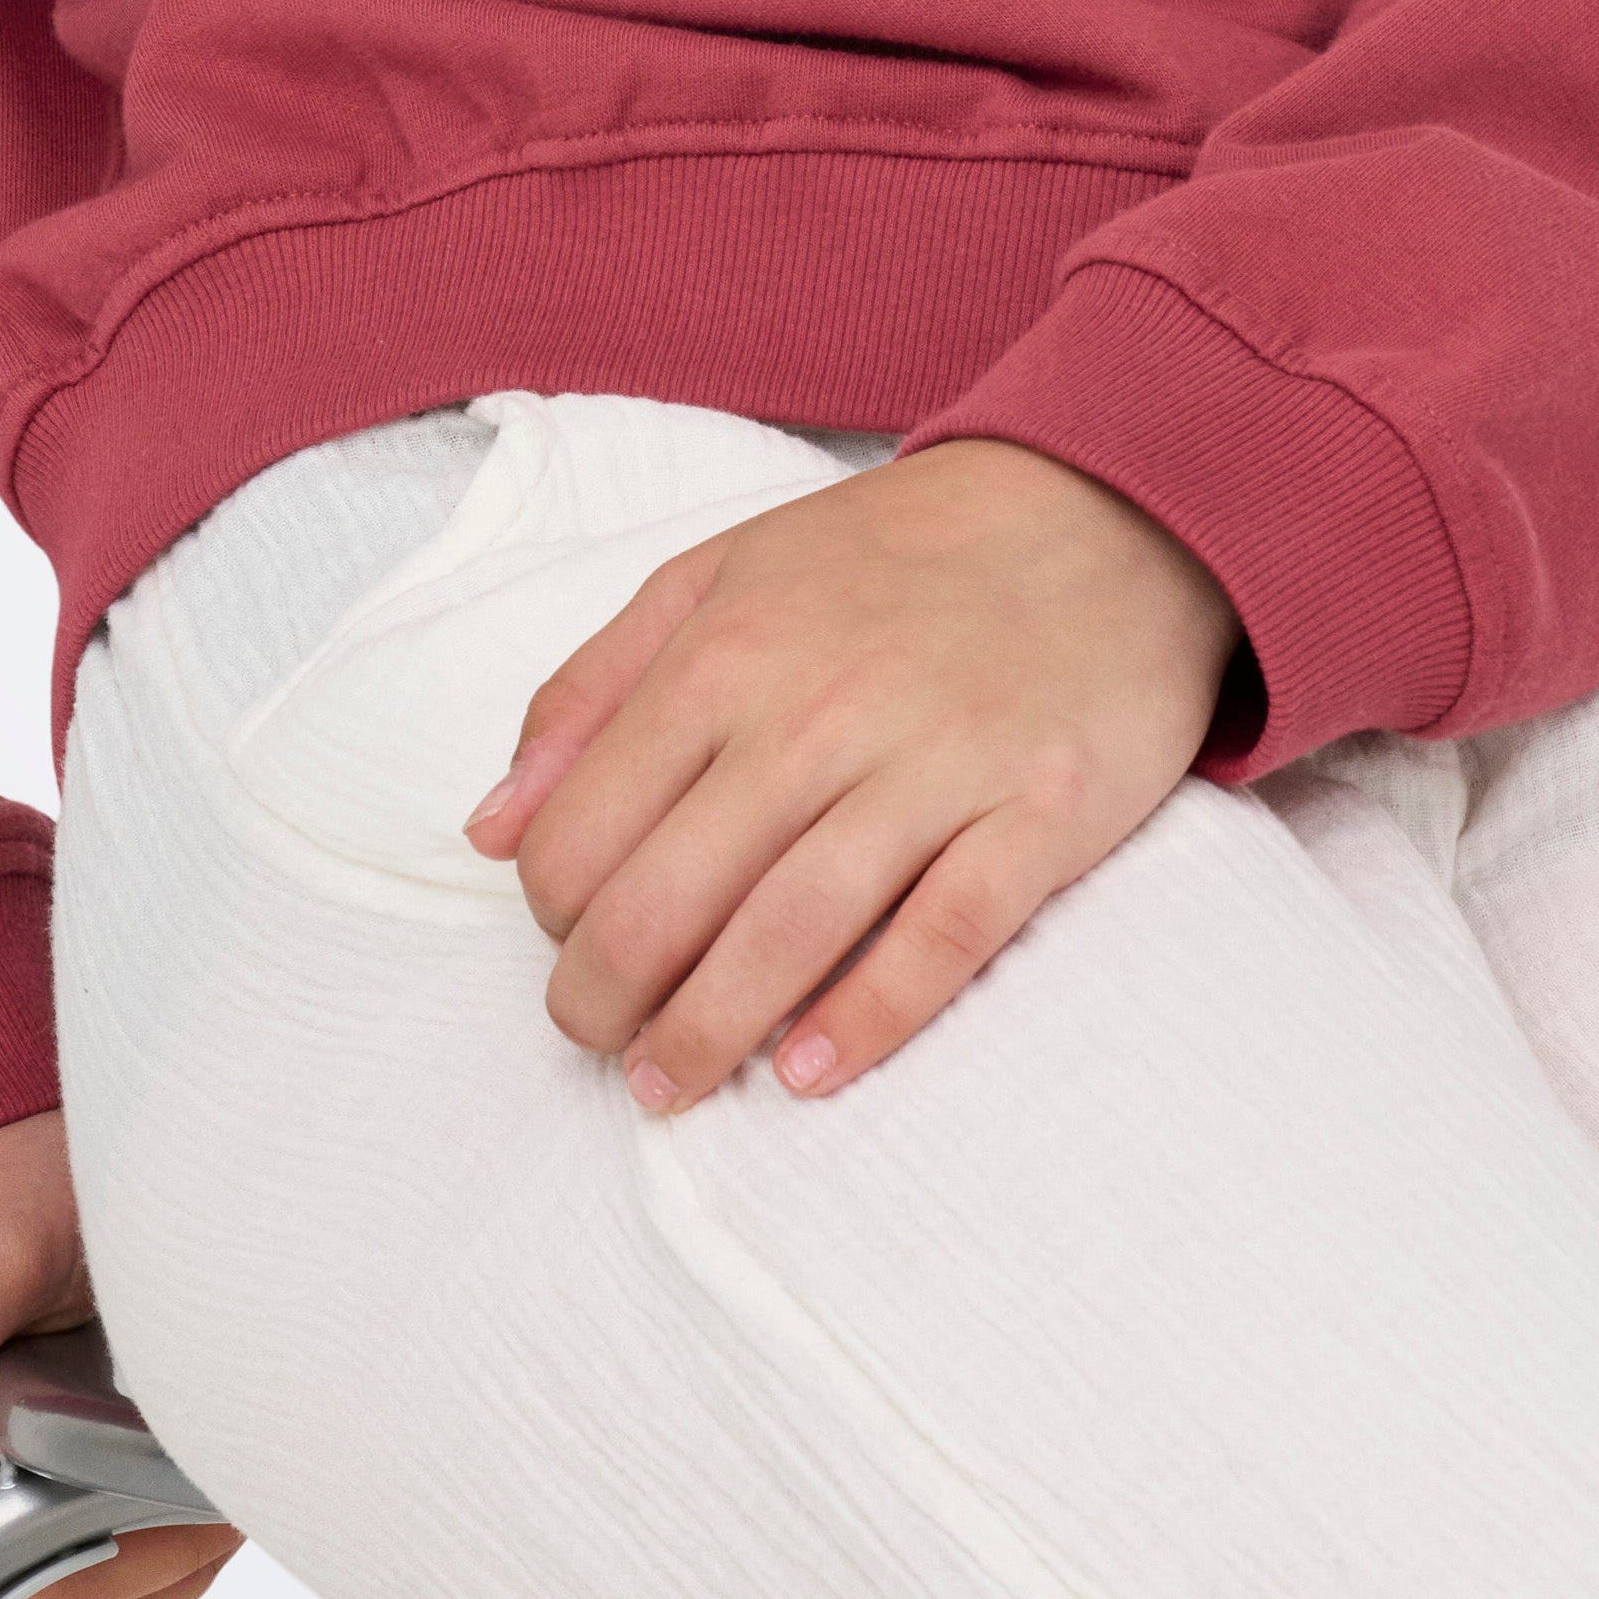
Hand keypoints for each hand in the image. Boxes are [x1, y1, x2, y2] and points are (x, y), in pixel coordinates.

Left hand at [465, 438, 1241, 1114]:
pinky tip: (809, 1072)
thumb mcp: (716, 577)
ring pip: (790, 933)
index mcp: (725, 654)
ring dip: (710, 1033)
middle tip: (601, 1043)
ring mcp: (936, 766)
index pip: (585, 830)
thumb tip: (490, 829)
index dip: (553, 914)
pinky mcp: (1041, 813)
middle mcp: (818, 712)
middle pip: (669, 899)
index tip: (568, 946)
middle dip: (606, 998)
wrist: (1108, 512)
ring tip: (670, 1086)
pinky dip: (868, 1016)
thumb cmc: (894, 559)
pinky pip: (943, 938)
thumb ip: (591, 691)